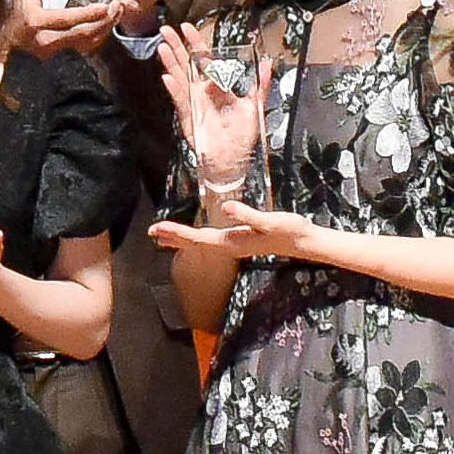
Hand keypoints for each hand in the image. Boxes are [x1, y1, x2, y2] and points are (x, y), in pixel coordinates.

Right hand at [3, 0, 130, 58]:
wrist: (6, 41)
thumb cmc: (14, 14)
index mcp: (36, 22)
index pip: (67, 20)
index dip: (88, 14)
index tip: (105, 6)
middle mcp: (46, 41)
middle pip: (82, 35)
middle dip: (104, 22)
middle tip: (117, 7)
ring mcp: (54, 52)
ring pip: (87, 44)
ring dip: (105, 29)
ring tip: (116, 13)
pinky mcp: (61, 57)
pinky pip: (85, 48)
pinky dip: (98, 36)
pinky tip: (106, 24)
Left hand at [146, 203, 318, 262]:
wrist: (302, 242)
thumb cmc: (288, 230)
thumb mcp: (270, 221)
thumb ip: (248, 216)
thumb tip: (227, 209)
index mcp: (232, 241)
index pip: (198, 238)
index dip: (176, 234)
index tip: (157, 229)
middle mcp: (229, 245)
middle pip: (194, 243)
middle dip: (172, 237)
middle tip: (151, 232)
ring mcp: (233, 243)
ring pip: (200, 242)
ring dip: (180, 238)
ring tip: (162, 235)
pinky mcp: (238, 239)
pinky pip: (209, 239)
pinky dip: (195, 236)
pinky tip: (191, 234)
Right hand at [155, 31, 257, 204]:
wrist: (233, 161)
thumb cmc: (242, 137)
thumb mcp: (255, 106)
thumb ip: (261, 84)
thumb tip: (268, 63)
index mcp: (216, 88)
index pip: (204, 60)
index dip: (196, 43)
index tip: (188, 28)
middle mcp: (202, 93)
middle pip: (187, 65)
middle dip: (177, 47)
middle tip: (166, 30)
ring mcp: (193, 104)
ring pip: (180, 79)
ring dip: (171, 63)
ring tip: (163, 48)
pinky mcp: (189, 119)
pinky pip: (181, 102)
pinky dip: (175, 90)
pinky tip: (168, 78)